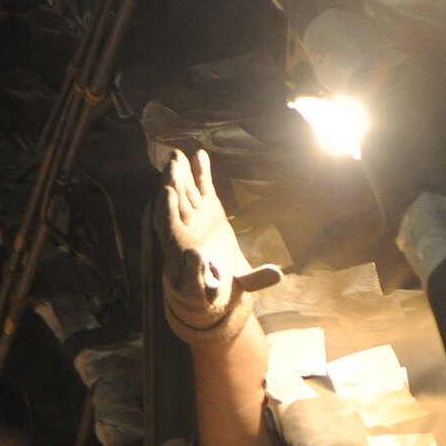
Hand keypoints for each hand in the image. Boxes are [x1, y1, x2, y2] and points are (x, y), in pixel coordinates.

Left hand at [156, 148, 280, 343]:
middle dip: (171, 187)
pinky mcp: (204, 211)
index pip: (170, 233)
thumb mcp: (239, 290)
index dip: (167, 213)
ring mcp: (193, 221)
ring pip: (183, 196)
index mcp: (183, 256)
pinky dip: (199, 173)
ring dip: (179, 175)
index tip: (167, 194)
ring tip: (176, 154)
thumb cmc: (222, 292)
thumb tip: (278, 275)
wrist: (213, 286)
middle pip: (172, 208)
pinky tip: (199, 154)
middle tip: (171, 165)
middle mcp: (183, 236)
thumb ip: (254, 281)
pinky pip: (200, 190)